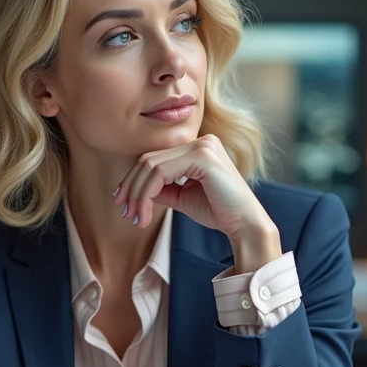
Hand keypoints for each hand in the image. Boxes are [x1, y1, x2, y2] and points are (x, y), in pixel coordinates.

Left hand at [112, 134, 282, 272]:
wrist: (244, 224)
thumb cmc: (218, 211)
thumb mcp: (182, 197)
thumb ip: (161, 188)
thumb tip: (135, 189)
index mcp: (197, 148)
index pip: (155, 158)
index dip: (133, 180)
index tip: (123, 203)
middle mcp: (200, 141)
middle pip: (148, 159)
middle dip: (131, 188)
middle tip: (126, 213)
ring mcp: (202, 146)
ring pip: (151, 166)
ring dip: (138, 195)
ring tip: (136, 218)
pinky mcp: (202, 156)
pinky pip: (161, 172)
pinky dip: (147, 194)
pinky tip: (146, 214)